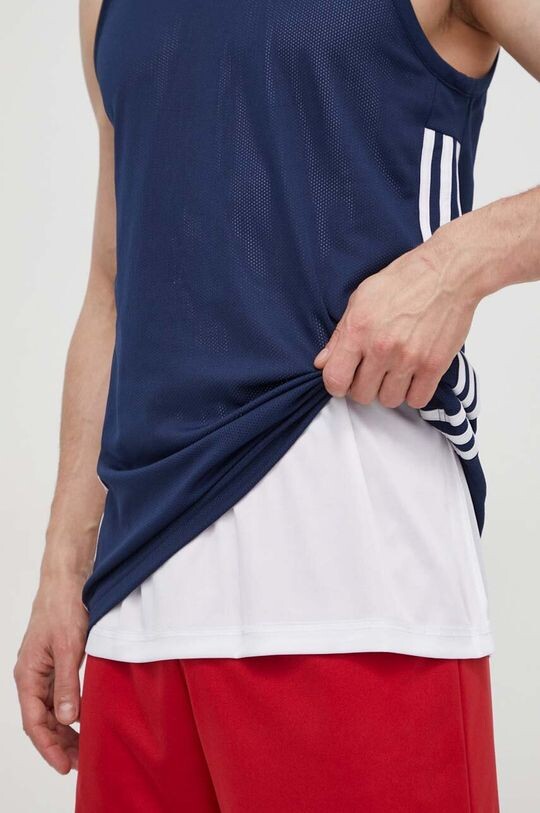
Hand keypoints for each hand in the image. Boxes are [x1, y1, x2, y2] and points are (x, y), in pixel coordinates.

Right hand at [14, 574, 87, 773]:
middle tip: (81, 764)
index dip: (49, 747)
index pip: (34, 722)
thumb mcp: (68, 647)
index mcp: (27, 674)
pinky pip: (58, 694)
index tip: (66, 766)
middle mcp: (31, 675)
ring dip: (65, 730)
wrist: (68, 579)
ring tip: (83, 749)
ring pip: (50, 710)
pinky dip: (69, 710)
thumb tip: (68, 719)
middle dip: (59, 744)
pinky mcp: (56, 661)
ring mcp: (43, 669)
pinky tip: (84, 720)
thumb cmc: (64, 607)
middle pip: (41, 720)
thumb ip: (66, 684)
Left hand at [314, 235, 477, 408]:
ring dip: (388, 390)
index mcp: (359, 330)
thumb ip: (340, 334)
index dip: (336, 385)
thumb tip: (322, 362)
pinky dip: (413, 392)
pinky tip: (412, 376)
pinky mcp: (435, 365)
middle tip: (371, 372)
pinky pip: (418, 399)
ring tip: (393, 371)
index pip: (335, 380)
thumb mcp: (361, 298)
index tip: (343, 380)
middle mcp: (382, 348)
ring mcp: (409, 359)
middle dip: (363, 386)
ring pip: (389, 400)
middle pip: (361, 395)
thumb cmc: (404, 280)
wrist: (448, 273)